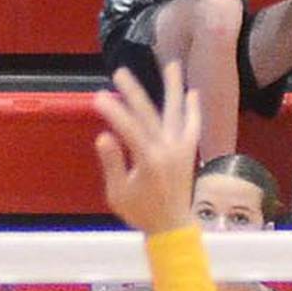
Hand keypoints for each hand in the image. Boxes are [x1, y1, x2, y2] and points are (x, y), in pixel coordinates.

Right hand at [93, 62, 199, 236]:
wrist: (172, 225)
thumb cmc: (141, 213)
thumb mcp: (118, 193)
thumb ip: (113, 163)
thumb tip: (103, 136)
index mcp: (149, 161)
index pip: (129, 129)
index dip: (114, 112)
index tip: (99, 97)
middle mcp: (168, 149)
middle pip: (149, 114)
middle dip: (134, 92)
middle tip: (120, 72)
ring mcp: (181, 148)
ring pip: (176, 112)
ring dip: (174, 87)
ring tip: (172, 64)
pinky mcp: (189, 151)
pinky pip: (192, 125)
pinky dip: (192, 109)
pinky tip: (191, 93)